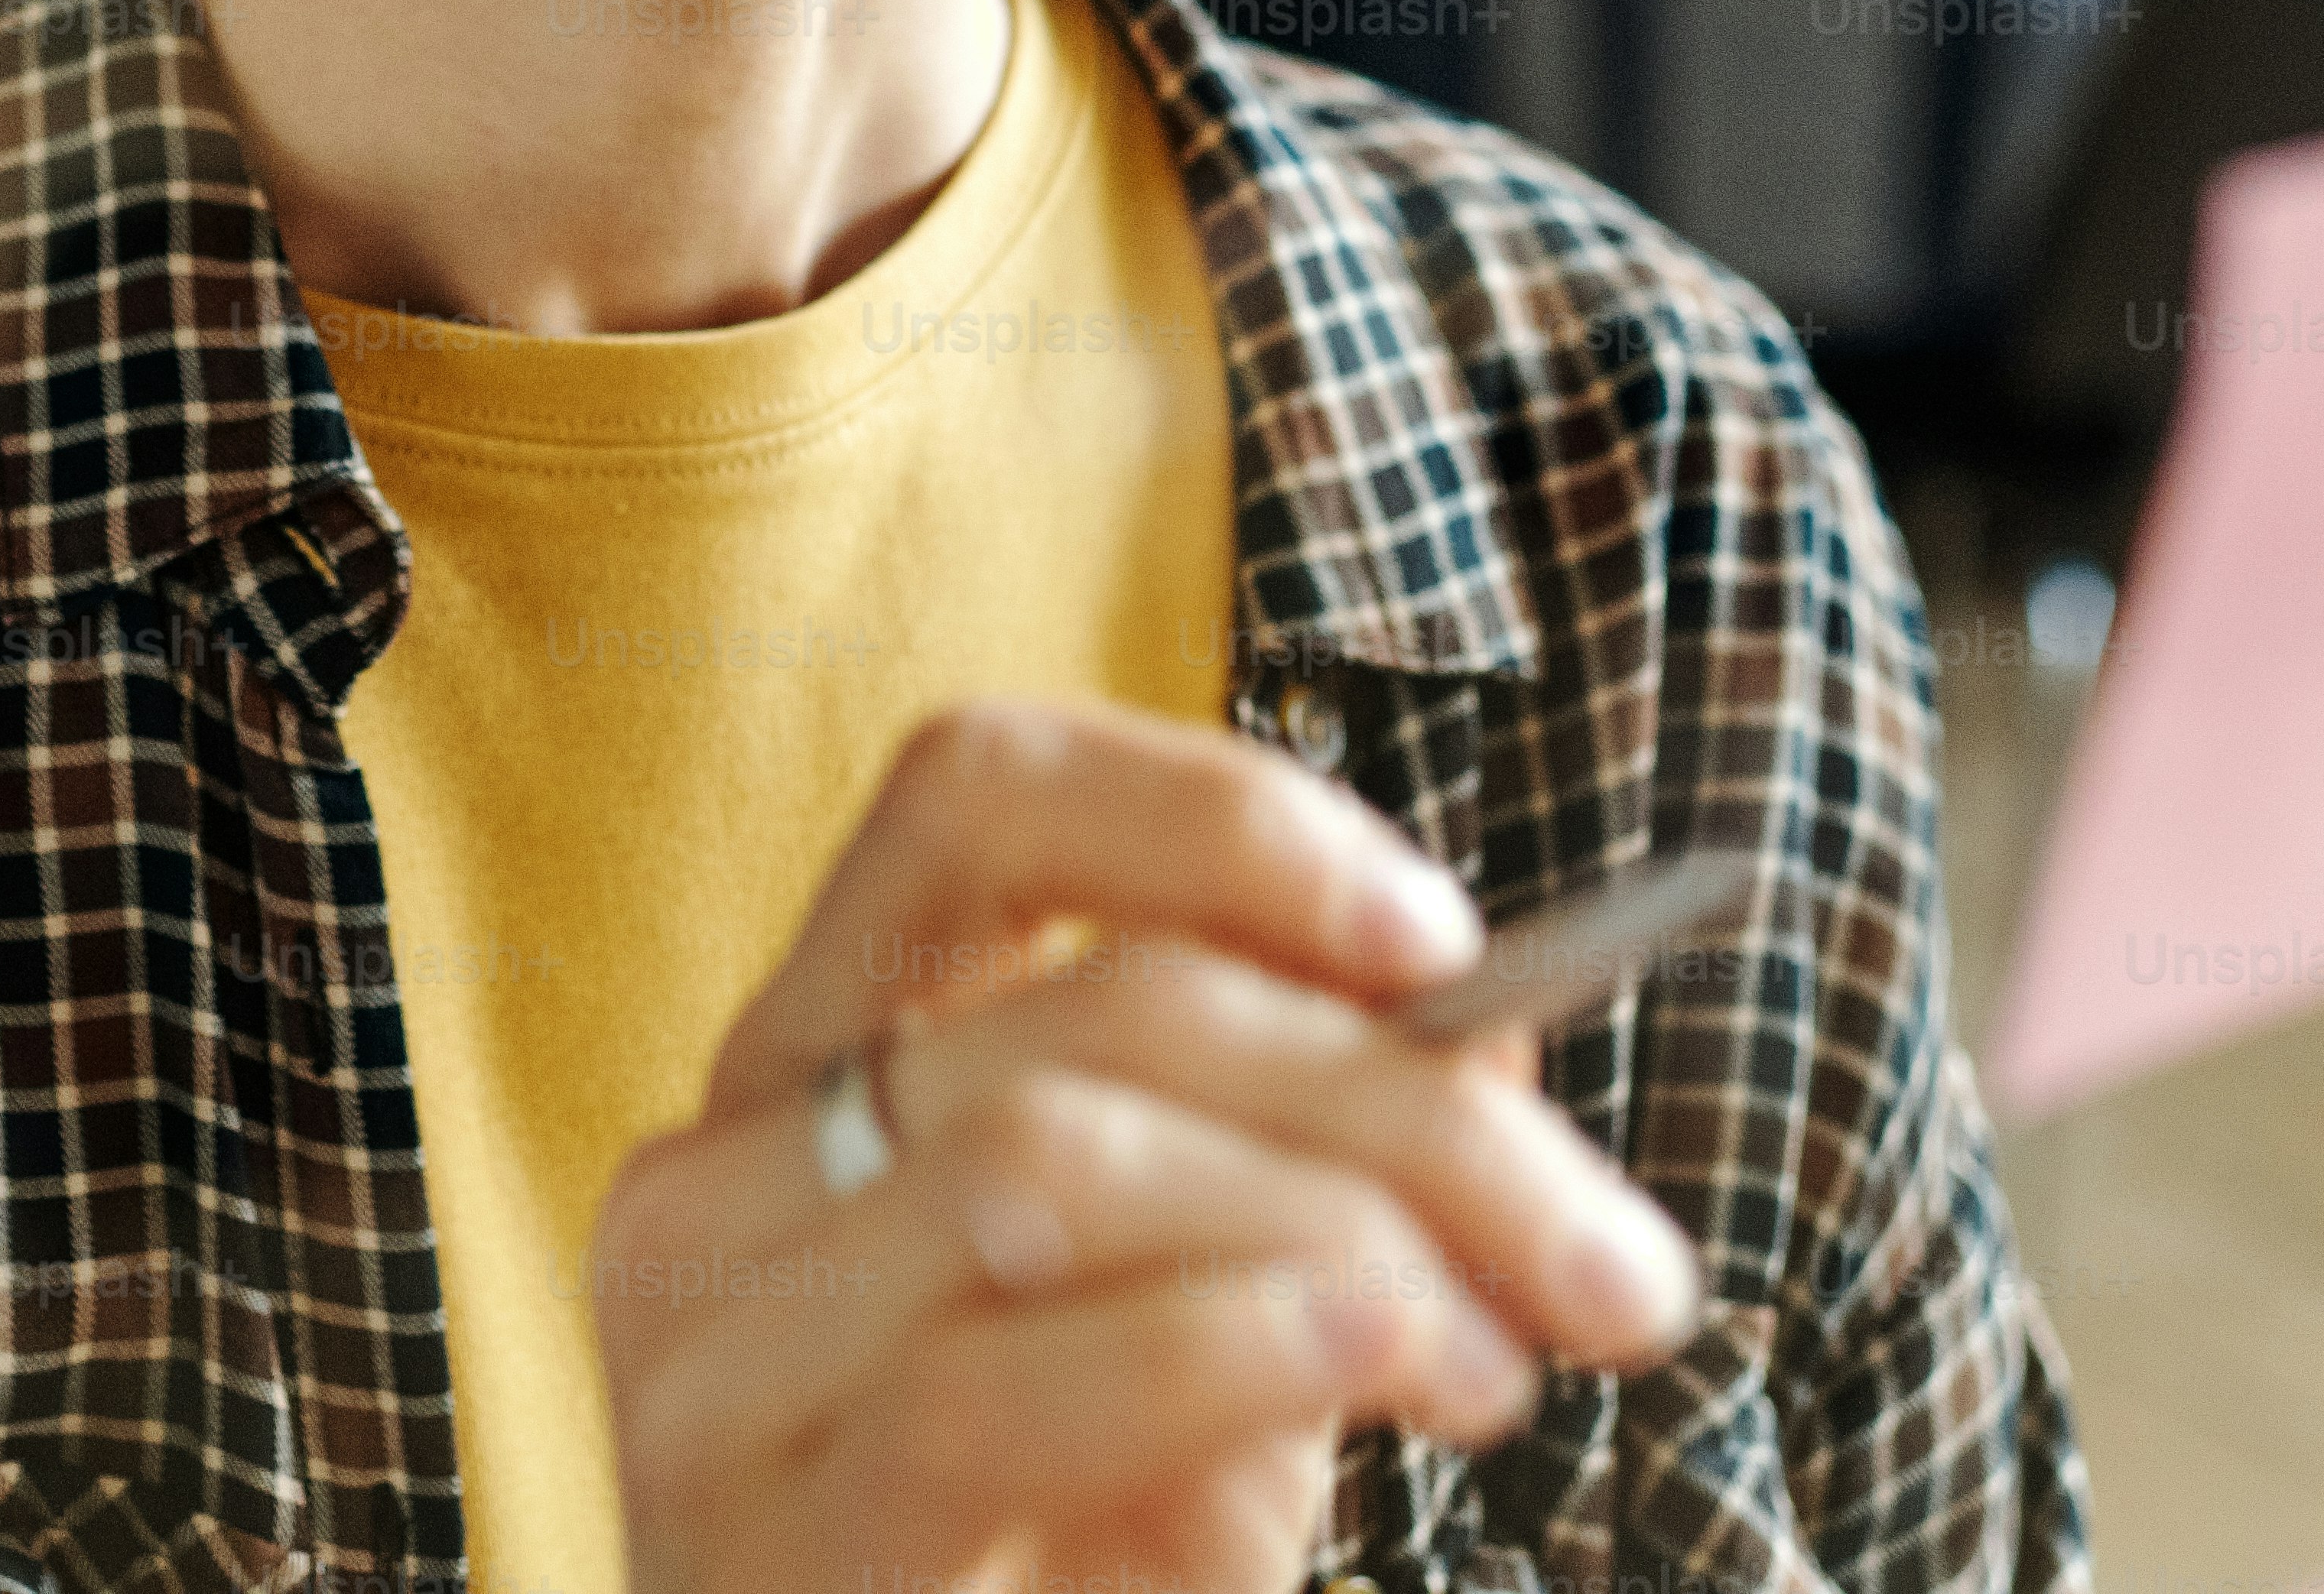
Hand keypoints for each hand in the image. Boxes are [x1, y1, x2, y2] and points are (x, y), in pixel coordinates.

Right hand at [594, 697, 1707, 1593]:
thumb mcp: (1219, 1366)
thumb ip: (1304, 1175)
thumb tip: (1483, 1019)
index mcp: (808, 1078)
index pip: (975, 801)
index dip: (1213, 817)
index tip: (1442, 941)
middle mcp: (716, 1177)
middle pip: (1097, 1004)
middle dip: (1408, 1105)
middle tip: (1616, 1267)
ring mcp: (707, 1354)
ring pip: (1056, 1155)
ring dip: (1346, 1234)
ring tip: (1496, 1374)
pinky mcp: (752, 1529)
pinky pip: (991, 1382)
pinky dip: (1226, 1341)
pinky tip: (1380, 1360)